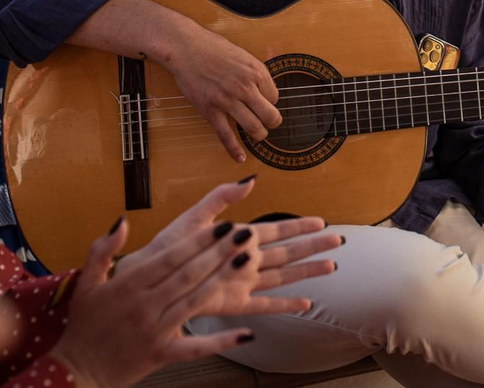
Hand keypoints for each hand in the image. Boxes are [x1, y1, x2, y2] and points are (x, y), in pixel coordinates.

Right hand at [46, 211, 294, 387]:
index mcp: (130, 284)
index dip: (199, 240)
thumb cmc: (84, 323)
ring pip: (195, 301)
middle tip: (245, 234)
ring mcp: (155, 330)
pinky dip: (222, 340)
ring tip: (247, 261)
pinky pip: (196, 347)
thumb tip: (121, 220)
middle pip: (188, 274)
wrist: (76, 369)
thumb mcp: (86, 284)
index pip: (171, 257)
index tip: (224, 224)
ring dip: (223, 281)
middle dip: (219, 252)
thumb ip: (102, 250)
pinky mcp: (162, 354)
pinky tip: (247, 333)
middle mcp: (145, 305)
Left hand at [114, 177, 340, 319]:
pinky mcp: (231, 304)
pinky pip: (264, 305)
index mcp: (237, 238)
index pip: (275, 230)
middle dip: (312, 246)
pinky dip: (285, 305)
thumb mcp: (194, 217)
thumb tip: (250, 179)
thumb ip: (221, 198)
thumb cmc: (165, 249)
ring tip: (331, 266)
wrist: (145, 280)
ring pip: (282, 276)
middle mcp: (244, 260)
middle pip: (287, 252)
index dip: (298, 225)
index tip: (320, 221)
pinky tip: (305, 304)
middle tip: (338, 240)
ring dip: (307, 271)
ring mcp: (240, 283)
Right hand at [161, 20, 281, 162]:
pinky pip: (226, 136)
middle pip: (270, 115)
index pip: (275, 97)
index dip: (271, 101)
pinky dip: (235, 150)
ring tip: (259, 135)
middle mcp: (245, 87)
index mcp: (256, 72)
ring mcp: (228, 101)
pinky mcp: (210, 111)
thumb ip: (255, 73)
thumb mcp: (243, 55)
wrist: (186, 48)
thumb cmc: (213, 48)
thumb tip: (265, 91)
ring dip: (259, 135)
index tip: (263, 102)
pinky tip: (240, 158)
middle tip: (270, 124)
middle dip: (273, 123)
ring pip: (253, 128)